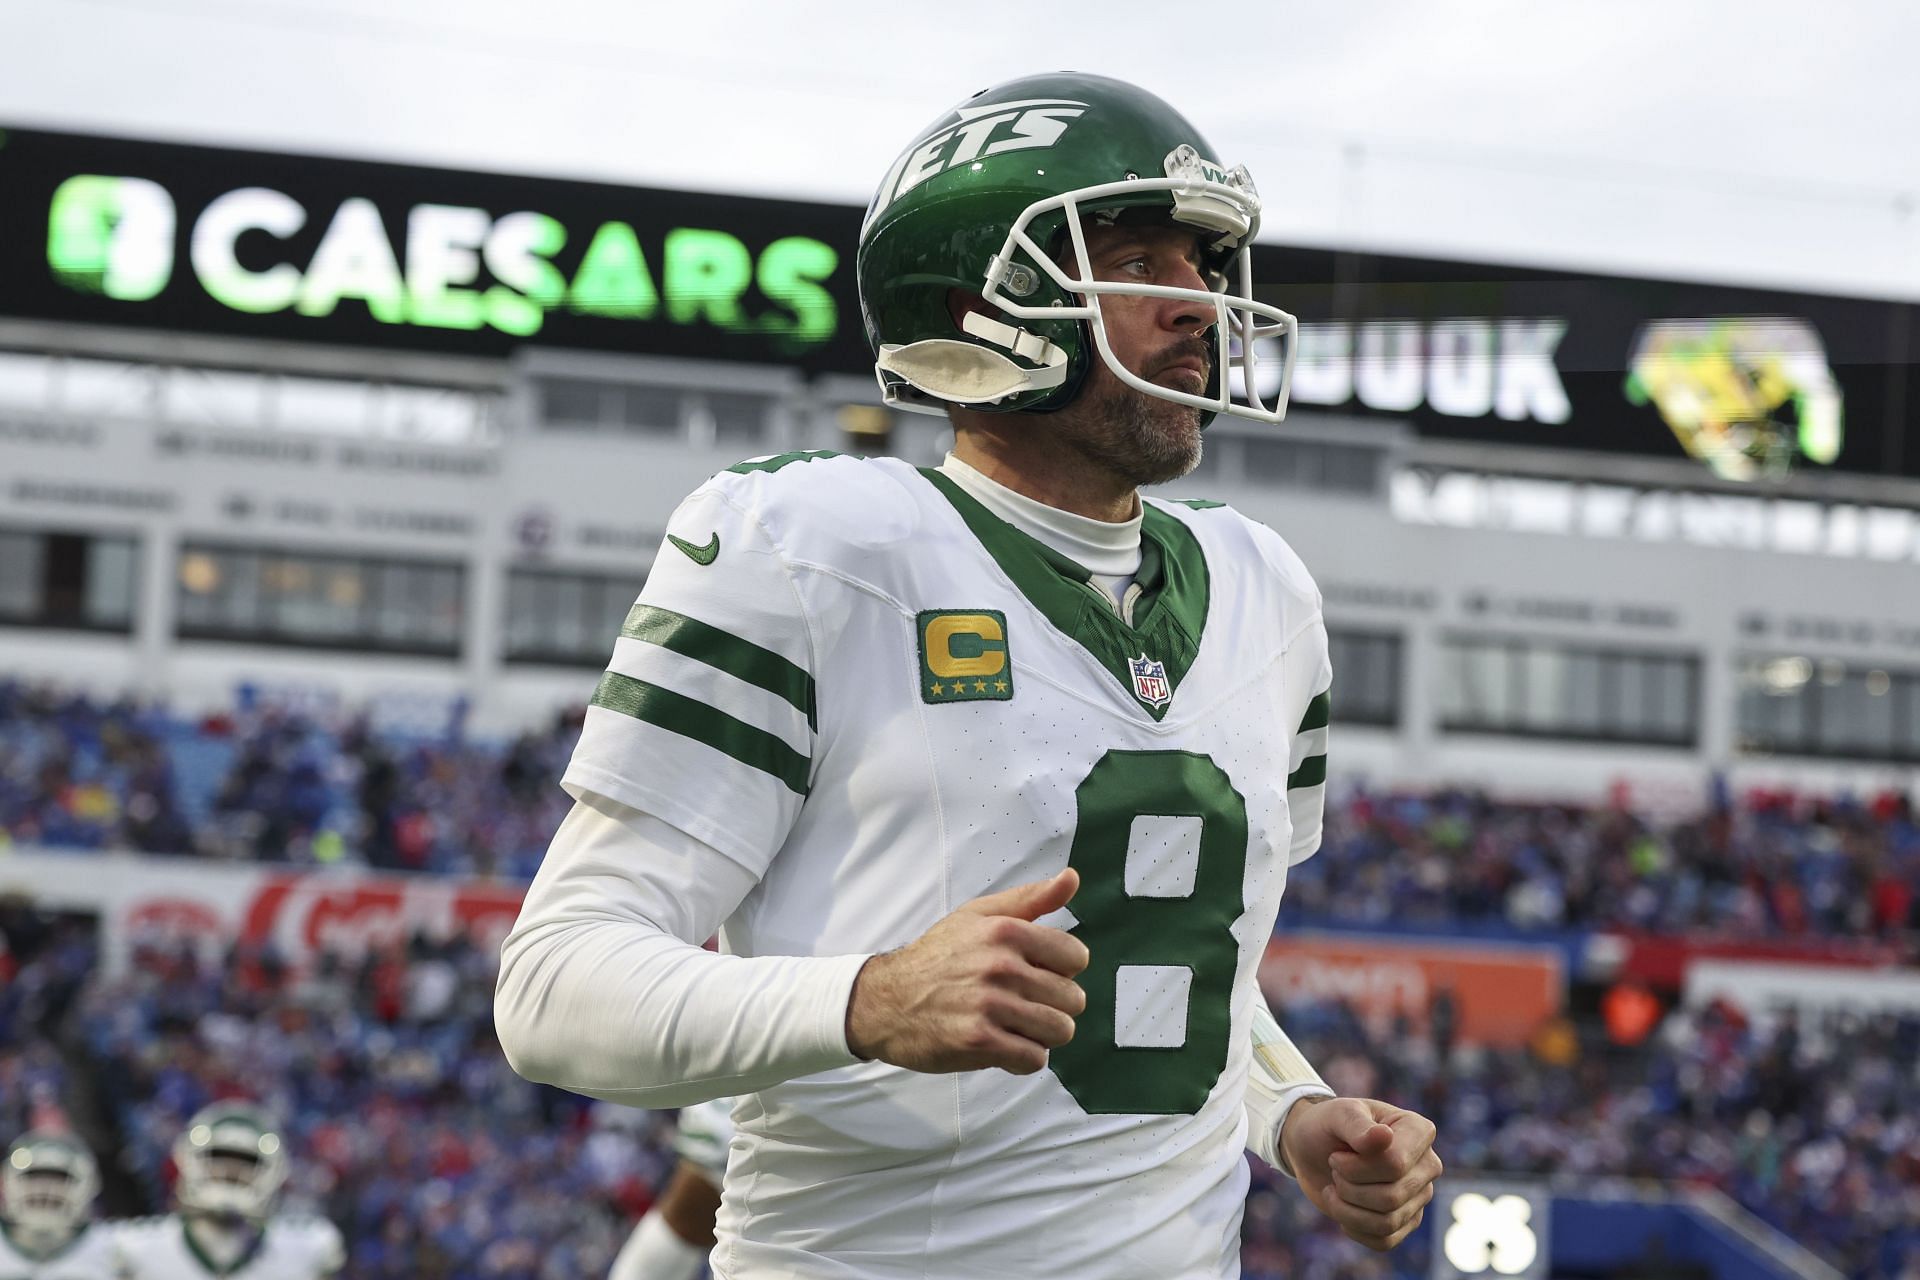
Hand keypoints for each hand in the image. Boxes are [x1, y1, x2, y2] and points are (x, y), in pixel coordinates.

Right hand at [845, 868, 1087, 1075]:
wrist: (886, 1000)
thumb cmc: (937, 957)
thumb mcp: (979, 916)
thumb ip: (1030, 899)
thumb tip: (1072, 878)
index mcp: (1005, 931)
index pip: (1076, 957)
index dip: (1060, 969)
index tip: (1037, 973)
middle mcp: (1000, 966)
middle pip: (1072, 999)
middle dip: (1053, 1005)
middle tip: (1023, 1003)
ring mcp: (990, 1005)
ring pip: (1059, 1031)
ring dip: (1041, 1034)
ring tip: (1015, 1024)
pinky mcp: (979, 1042)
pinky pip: (1034, 1059)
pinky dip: (1023, 1057)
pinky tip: (1002, 1044)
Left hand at [1280, 1096, 1441, 1251]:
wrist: (1314, 1149)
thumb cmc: (1329, 1126)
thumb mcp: (1336, 1116)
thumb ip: (1357, 1125)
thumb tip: (1384, 1136)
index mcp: (1419, 1131)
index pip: (1396, 1164)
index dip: (1357, 1167)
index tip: (1336, 1155)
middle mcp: (1428, 1165)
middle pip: (1392, 1196)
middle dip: (1349, 1187)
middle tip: (1333, 1169)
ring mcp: (1420, 1195)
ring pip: (1387, 1222)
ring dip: (1347, 1209)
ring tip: (1334, 1188)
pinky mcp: (1406, 1221)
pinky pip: (1384, 1241)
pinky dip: (1353, 1228)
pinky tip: (1342, 1207)